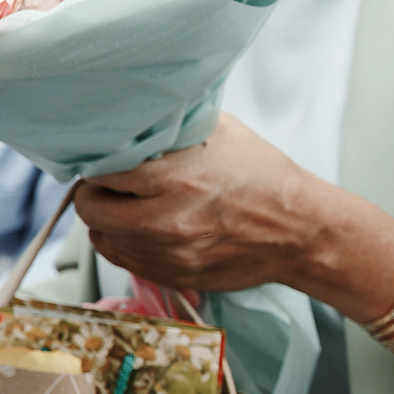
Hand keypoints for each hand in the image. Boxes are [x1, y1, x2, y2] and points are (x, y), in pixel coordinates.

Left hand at [73, 113, 323, 295]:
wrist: (300, 230)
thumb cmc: (265, 180)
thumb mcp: (222, 132)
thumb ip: (174, 126)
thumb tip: (135, 118)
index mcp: (178, 178)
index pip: (102, 172)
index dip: (99, 164)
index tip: (107, 162)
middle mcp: (169, 220)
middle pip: (93, 211)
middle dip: (96, 195)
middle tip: (109, 187)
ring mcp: (171, 254)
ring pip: (104, 239)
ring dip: (110, 222)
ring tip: (132, 208)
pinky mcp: (175, 275)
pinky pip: (126, 261)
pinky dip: (127, 244)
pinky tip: (145, 230)